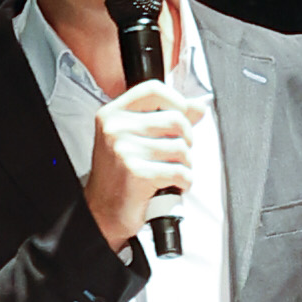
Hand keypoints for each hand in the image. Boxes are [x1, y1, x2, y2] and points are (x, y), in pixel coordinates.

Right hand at [83, 86, 193, 252]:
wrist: (102, 212)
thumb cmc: (119, 176)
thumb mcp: (135, 139)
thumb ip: (165, 118)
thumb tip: (198, 107)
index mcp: (113, 114)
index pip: (153, 89)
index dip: (177, 100)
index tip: (183, 114)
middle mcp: (115, 129)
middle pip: (175, 119)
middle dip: (186, 140)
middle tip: (178, 153)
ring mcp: (125, 151)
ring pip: (180, 147)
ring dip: (185, 163)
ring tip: (172, 171)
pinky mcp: (137, 173)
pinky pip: (179, 171)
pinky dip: (184, 181)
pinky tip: (174, 185)